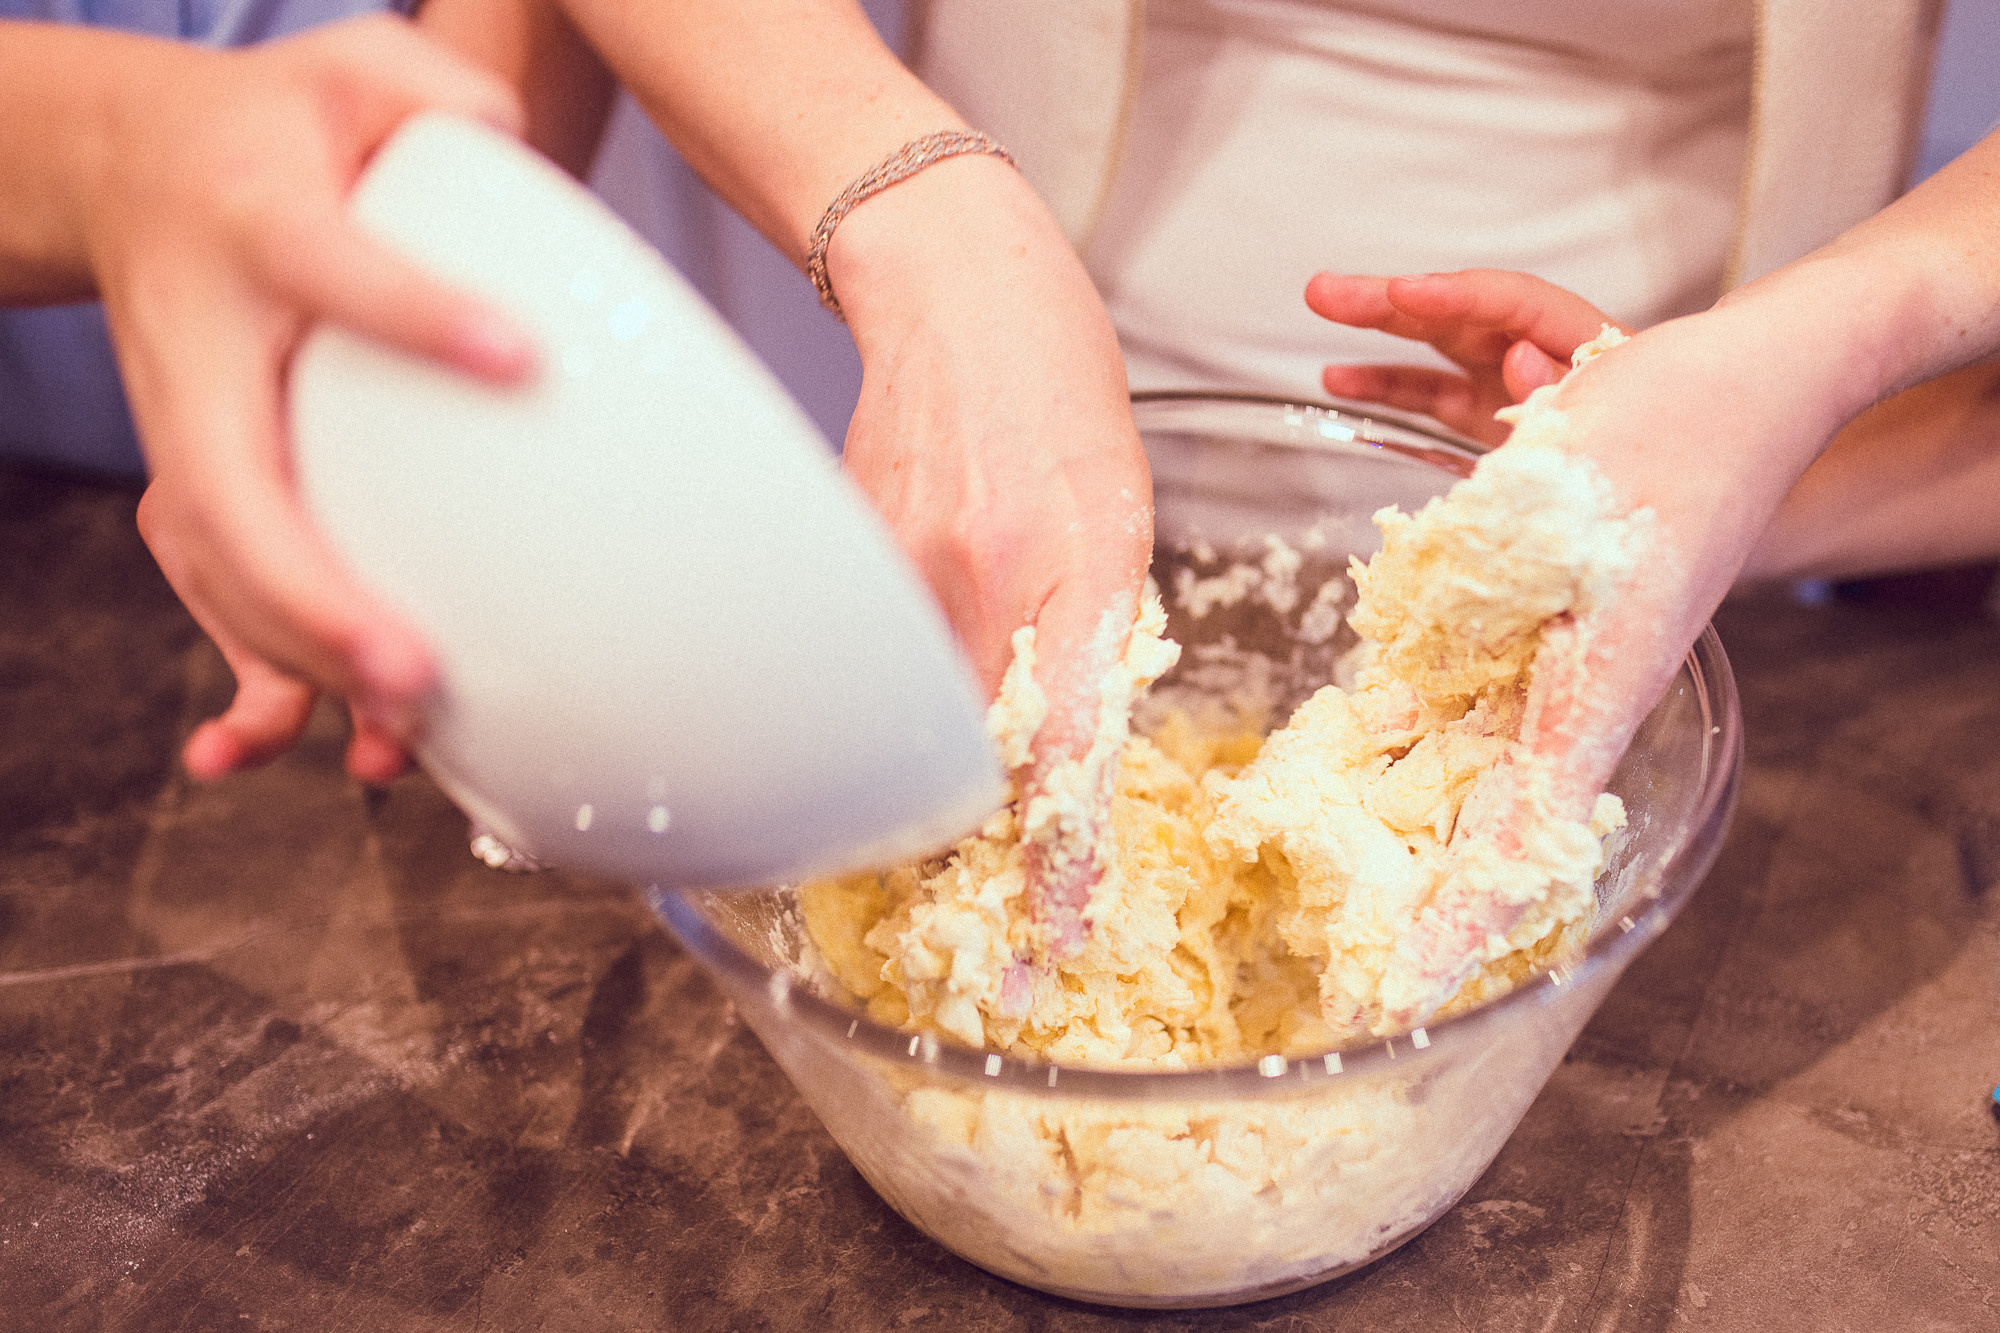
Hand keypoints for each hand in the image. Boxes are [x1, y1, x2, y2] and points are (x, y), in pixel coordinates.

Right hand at [77, 17, 535, 780]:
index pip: (336, 268)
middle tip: (412, 670)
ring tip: (388, 735)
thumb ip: (431, 96)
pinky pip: (218, 585)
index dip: (416, 311)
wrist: (139, 170)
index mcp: (261, 229)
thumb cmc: (272, 130)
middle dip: (313, 592)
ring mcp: (193, 427)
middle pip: (234, 485)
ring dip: (294, 659)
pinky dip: (245, 670)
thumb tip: (510, 145)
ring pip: (221, 565)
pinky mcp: (207, 480)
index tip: (518, 357)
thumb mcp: (348, 72)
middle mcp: (210, 348)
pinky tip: (262, 746)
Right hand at [830, 156, 1153, 954]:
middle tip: (986, 890)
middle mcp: (980, 584)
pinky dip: (890, 688)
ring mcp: (899, 571)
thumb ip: (1096, 627)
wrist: (957, 286)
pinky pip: (870, 658)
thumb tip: (1067, 735)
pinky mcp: (844, 557)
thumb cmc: (1060, 389)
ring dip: (928, 762)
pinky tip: (901, 672)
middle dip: (975, 834)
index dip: (1055, 862)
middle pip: (969, 757)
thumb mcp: (1123, 510)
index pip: (1067, 754)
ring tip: (939, 779)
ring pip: (912, 716)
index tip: (1047, 943)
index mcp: (1077, 572)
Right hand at [1305, 269, 1628, 443]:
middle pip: (1462, 313)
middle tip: (1328, 290)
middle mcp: (1542, 353)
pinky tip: (1340, 379)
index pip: (1512, 305)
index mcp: (1584, 346)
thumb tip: (1521, 357)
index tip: (1403, 292)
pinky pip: (1432, 394)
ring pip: (1438, 346)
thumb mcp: (1612, 427)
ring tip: (1322, 302)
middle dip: (1395, 299)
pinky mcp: (1491, 417)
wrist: (1657, 514)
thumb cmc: (1657, 461)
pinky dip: (1389, 387)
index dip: (1456, 298)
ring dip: (1379, 330)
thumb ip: (1561, 395)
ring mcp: (1511, 385)